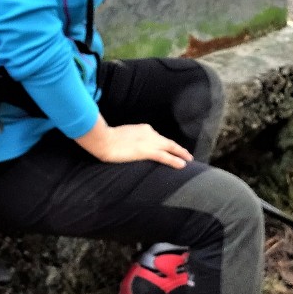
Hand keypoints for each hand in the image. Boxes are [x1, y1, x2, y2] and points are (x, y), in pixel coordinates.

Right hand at [76, 119, 192, 168]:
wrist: (103, 139)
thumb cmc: (106, 139)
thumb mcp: (120, 136)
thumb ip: (128, 140)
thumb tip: (128, 146)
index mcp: (142, 129)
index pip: (157, 137)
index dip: (165, 144)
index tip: (170, 148)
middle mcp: (149, 133)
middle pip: (167, 141)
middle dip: (178, 148)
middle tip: (187, 154)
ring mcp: (149, 142)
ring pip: (170, 148)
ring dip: (181, 154)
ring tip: (189, 160)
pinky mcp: (147, 151)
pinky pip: (165, 156)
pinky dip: (175, 160)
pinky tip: (183, 165)